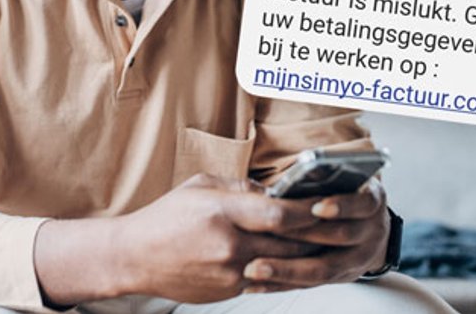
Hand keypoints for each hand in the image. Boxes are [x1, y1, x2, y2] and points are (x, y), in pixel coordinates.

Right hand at [115, 173, 325, 302]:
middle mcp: (229, 245)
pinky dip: (283, 270)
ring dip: (306, 255)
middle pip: (288, 242)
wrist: (135, 257)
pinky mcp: (228, 290)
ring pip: (282, 264)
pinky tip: (295, 261)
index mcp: (222, 212)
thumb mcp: (201, 186)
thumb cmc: (166, 217)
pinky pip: (266, 280)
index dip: (308, 210)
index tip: (326, 203)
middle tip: (339, 224)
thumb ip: (240, 187)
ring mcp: (230, 272)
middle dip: (317, 234)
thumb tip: (274, 191)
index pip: (278, 213)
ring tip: (326, 244)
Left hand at [241, 176, 389, 292]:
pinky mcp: (341, 278)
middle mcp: (371, 231)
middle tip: (272, 232)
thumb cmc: (347, 193)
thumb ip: (326, 177)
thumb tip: (301, 173)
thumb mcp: (346, 179)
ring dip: (288, 269)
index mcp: (372, 200)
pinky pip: (312, 285)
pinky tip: (258, 284)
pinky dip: (283, 284)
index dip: (341, 206)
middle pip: (341, 236)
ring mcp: (359, 259)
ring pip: (325, 269)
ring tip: (257, 267)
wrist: (372, 229)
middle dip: (305, 235)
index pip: (363, 202)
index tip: (317, 207)